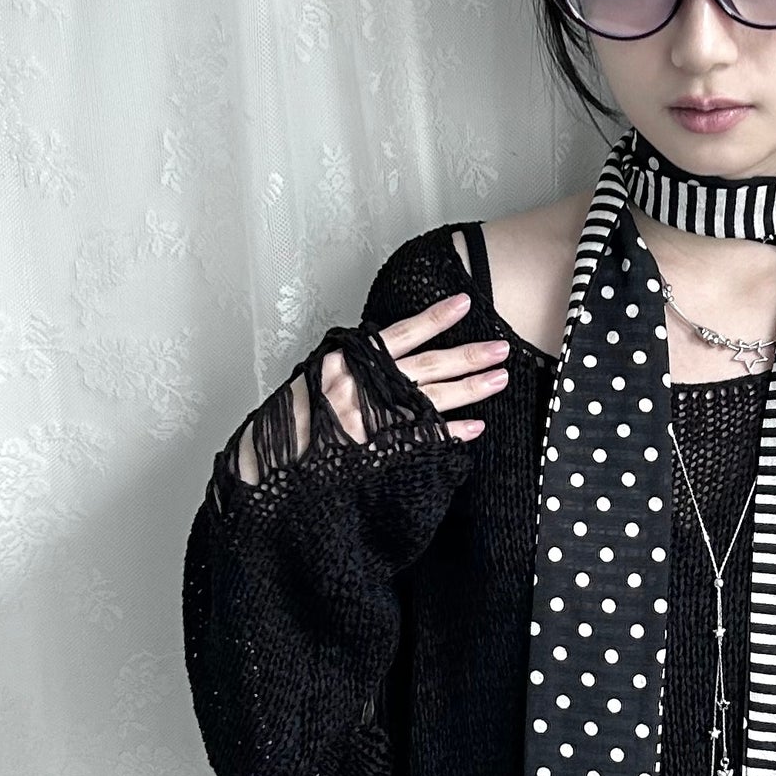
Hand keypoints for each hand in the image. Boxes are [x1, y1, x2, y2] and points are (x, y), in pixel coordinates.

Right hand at [234, 290, 508, 480]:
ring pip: (434, 397)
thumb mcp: (316, 381)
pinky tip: (477, 427)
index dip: (433, 319)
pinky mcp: (383, 450)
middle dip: (468, 356)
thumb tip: (388, 353)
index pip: (399, 334)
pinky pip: (427, 438)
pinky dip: (453, 432)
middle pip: (427, 366)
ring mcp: (375, 420)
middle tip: (501, 348)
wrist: (273, 472)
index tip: (464, 304)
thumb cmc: (293, 424)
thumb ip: (352, 367)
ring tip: (499, 378)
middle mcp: (363, 387)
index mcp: (347, 363)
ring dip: (471, 388)